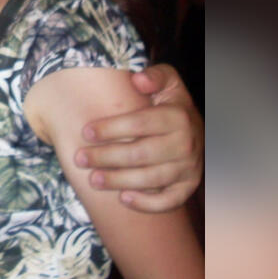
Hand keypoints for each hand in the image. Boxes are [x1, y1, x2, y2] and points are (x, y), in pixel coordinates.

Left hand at [75, 63, 202, 211]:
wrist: (197, 129)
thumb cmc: (171, 103)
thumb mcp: (169, 81)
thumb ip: (155, 76)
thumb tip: (138, 80)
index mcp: (178, 117)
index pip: (140, 123)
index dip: (111, 128)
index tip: (86, 131)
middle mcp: (186, 144)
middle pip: (141, 154)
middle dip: (106, 157)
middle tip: (80, 158)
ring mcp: (189, 168)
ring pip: (151, 179)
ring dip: (119, 181)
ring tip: (93, 179)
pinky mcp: (188, 186)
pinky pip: (169, 201)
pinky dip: (147, 203)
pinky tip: (123, 198)